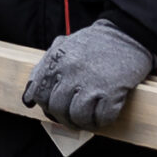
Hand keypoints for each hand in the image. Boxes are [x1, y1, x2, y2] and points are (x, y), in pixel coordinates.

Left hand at [22, 19, 156, 130]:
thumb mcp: (63, 46)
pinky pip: (102, 117)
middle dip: (64, 118)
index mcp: (57, 61)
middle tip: (73, 118)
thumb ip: (42, 69)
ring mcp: (92, 82)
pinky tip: (104, 114)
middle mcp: (71, 72)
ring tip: (89, 118)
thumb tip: (28, 99)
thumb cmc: (94, 43)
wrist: (128, 33)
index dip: (46, 106)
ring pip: (78, 117)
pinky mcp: (113, 90)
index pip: (39, 94)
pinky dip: (103, 120)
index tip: (54, 109)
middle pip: (58, 109)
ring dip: (84, 122)